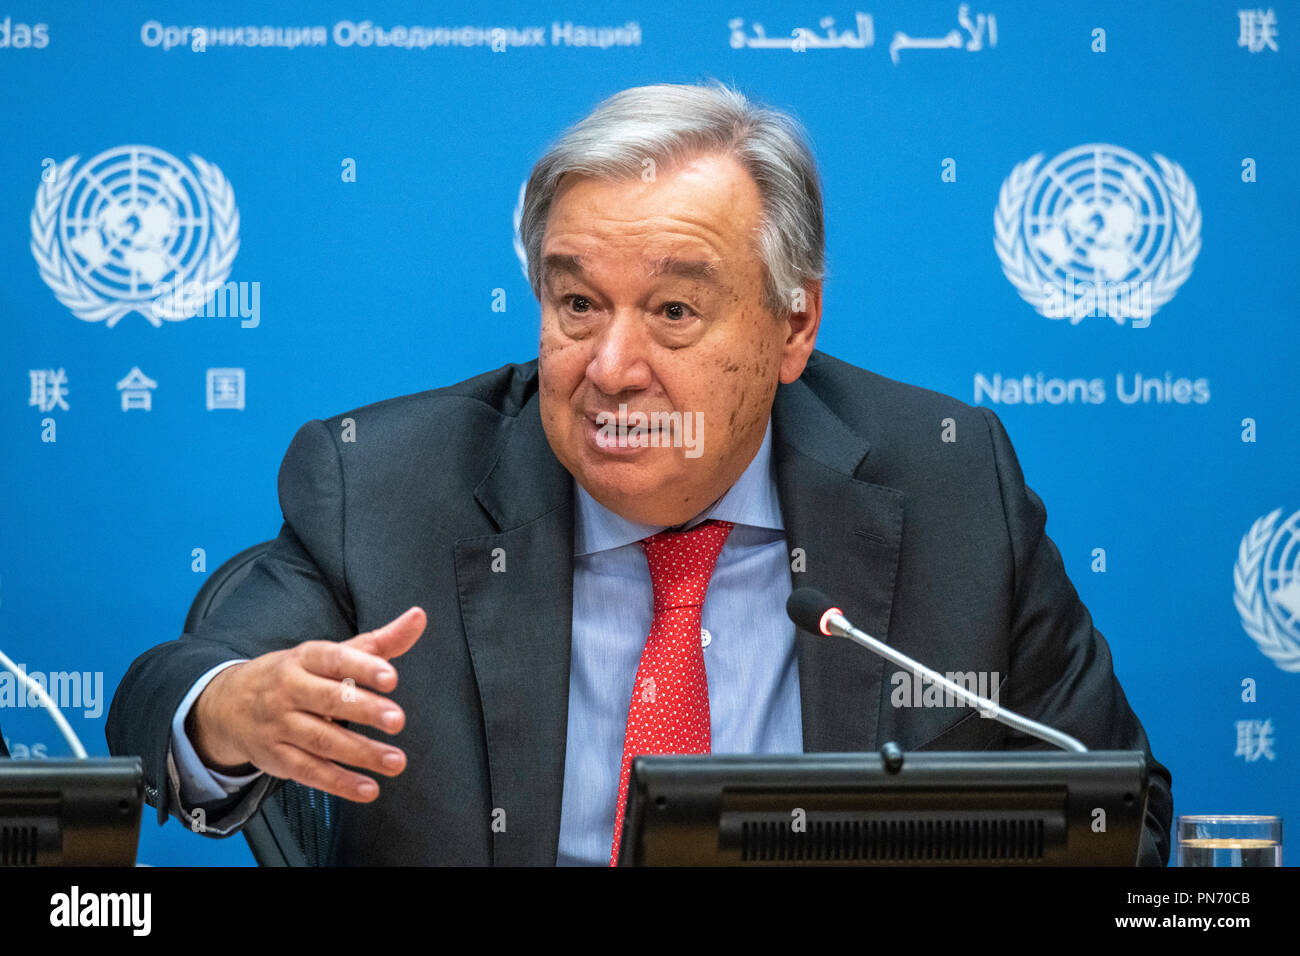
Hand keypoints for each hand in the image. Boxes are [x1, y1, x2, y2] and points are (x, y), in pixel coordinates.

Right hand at [187, 607, 425, 802]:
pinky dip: (340, 782)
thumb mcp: (329, 654)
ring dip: (361, 753)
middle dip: (365, 710)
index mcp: (305, 658)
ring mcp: (280, 725)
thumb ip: (378, 642)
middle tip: (398, 720)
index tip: (392, 677)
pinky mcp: (277, 758)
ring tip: (396, 761)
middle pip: (329, 700)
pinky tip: (368, 788)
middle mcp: (289, 690)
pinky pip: (310, 772)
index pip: (335, 659)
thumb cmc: (295, 675)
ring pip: (322, 740)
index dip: (363, 668)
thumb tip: (418, 617)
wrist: (228, 705)